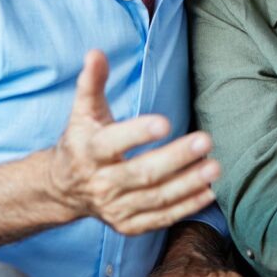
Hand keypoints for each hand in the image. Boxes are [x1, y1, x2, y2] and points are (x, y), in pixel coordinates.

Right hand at [46, 50, 219, 233]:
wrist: (62, 188)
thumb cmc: (80, 140)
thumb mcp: (82, 110)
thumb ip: (92, 82)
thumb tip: (96, 53)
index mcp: (88, 151)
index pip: (113, 143)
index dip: (138, 133)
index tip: (165, 122)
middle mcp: (101, 183)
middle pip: (142, 173)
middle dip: (176, 158)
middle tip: (205, 140)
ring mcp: (115, 207)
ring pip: (156, 198)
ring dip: (188, 183)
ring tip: (214, 166)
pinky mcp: (128, 224)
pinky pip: (160, 218)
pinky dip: (186, 207)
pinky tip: (209, 191)